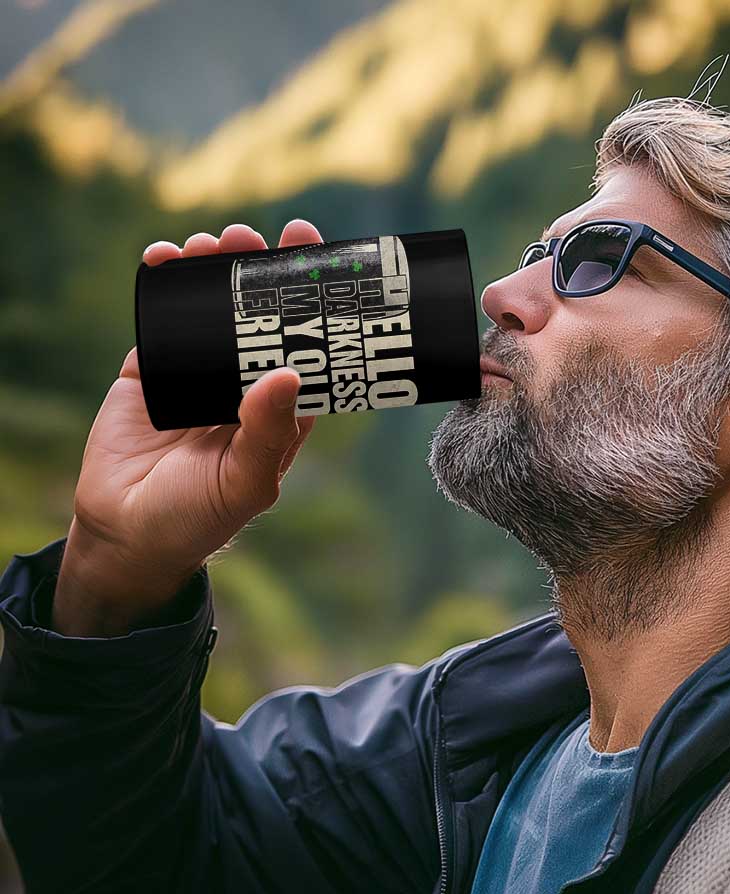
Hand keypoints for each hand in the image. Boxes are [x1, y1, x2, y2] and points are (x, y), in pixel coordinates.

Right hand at [52, 220, 322, 634]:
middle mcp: (246, 384)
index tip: (315, 256)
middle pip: (261, 315)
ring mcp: (201, 372)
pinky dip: (165, 283)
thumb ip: (268, 433)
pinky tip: (166, 257)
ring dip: (215, 269)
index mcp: (281, 409)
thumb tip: (289, 373)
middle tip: (259, 237)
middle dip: (261, 271)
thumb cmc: (199, 517)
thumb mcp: (245, 482)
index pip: (307, 345)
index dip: (313, 302)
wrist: (127, 533)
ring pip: (213, 307)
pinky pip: (162, 317)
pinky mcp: (155, 368)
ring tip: (214, 243)